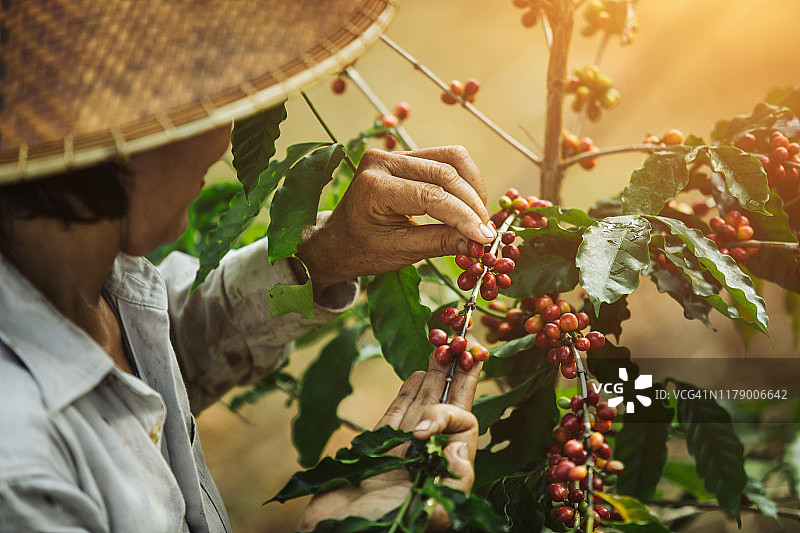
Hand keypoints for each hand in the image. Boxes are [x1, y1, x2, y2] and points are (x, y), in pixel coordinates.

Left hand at [295, 146, 493, 294]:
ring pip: (451, 159)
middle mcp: (382, 161)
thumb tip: (480, 243)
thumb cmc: (362, 250)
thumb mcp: (400, 252)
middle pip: (445, 172)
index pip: (430, 195)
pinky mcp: (405, 156)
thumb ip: (440, 243)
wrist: (338, 240)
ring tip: (480, 219)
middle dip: (472, 204)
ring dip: (473, 188)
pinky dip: (464, 181)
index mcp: (373, 187)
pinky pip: (445, 159)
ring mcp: (394, 154)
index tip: (485, 239)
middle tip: (486, 234)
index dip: (463, 216)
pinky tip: (470, 205)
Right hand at [299, 352, 482, 530]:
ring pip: (423, 405)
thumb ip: (453, 481)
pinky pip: (396, 415)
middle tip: (467, 343)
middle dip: (458, 376)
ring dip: (434, 378)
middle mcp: (429, 458)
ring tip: (442, 349)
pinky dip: (406, 395)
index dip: (449, 414)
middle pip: (451, 407)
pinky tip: (416, 375)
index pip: (462, 427)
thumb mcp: (429, 513)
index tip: (424, 427)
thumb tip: (460, 444)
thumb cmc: (382, 530)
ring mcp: (402, 451)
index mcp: (446, 472)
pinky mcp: (376, 450)